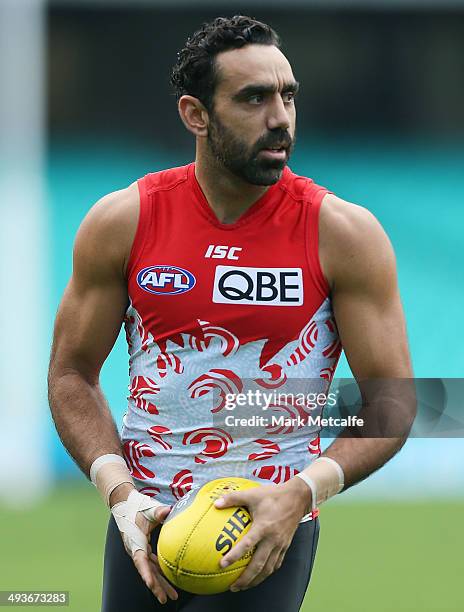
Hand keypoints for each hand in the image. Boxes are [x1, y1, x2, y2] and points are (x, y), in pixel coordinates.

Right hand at [110, 485, 177, 604]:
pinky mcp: (143, 548)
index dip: (146, 573)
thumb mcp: (148, 508)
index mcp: (136, 542)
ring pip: (151, 570)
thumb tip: (168, 510)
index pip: (141, 561)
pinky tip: (169, 579)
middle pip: (147, 571)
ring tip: (172, 596)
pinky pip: (152, 564)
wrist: (124, 503)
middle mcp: (136, 549)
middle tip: (166, 599)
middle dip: (156, 586)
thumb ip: (158, 511)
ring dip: (160, 582)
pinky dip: (160, 572)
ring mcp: (139, 550)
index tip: (151, 585)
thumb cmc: (136, 506)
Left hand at [214, 477, 310, 590]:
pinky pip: (276, 564)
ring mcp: (280, 544)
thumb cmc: (273, 495)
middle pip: (259, 564)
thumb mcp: (252, 494)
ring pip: (268, 568)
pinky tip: (259, 576)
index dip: (234, 556)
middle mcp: (272, 539)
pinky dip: (267, 572)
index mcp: (263, 527)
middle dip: (246, 579)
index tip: (222, 564)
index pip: (247, 545)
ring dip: (256, 580)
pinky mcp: (286, 546)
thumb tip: (215, 503)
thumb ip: (233, 498)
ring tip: (244, 586)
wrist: (297, 497)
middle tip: (233, 587)